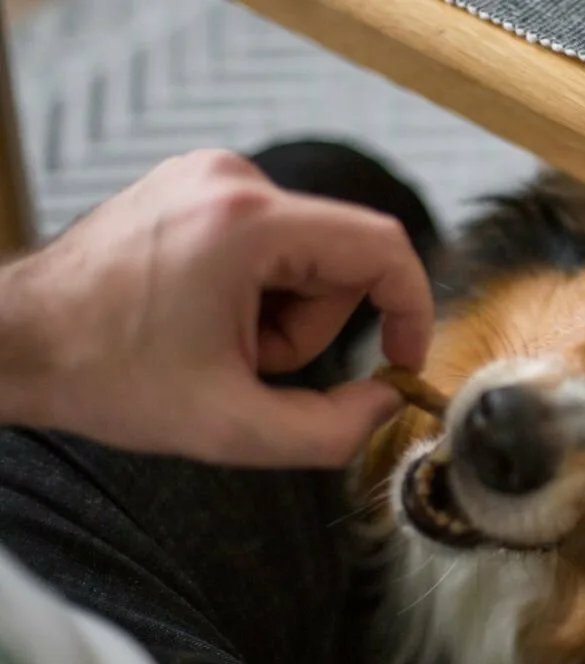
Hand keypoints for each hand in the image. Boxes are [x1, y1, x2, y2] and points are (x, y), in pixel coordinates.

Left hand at [0, 149, 433, 466]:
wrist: (14, 341)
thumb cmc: (104, 375)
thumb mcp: (231, 428)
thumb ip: (332, 430)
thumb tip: (386, 400)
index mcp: (248, 224)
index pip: (382, 247)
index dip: (410, 308)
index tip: (402, 360)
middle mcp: (234, 180)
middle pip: (339, 260)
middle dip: (309, 327)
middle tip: (247, 364)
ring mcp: (211, 177)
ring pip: (305, 254)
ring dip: (279, 312)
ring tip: (215, 342)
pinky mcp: (196, 187)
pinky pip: (270, 242)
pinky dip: (254, 289)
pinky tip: (203, 316)